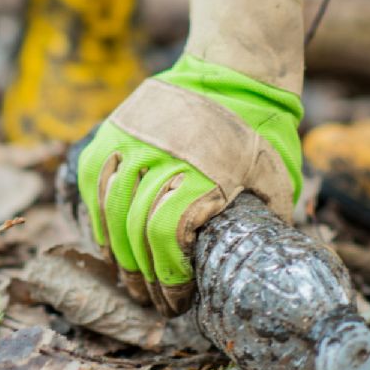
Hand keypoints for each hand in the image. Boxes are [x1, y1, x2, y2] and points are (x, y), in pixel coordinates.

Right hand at [75, 0, 304, 315]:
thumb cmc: (257, 129)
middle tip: (149, 299)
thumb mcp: (274, 173)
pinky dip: (97, 214)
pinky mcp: (115, 130)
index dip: (166, 274)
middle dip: (140, 274)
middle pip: (136, 227)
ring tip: (125, 277)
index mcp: (205, 172)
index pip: (168, 235)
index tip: (174, 298)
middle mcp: (164, 155)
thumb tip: (266, 257)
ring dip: (115, 251)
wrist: (231, 70)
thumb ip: (269, 214)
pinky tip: (106, 241)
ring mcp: (134, 140)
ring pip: (111, 207)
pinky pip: (95, 180)